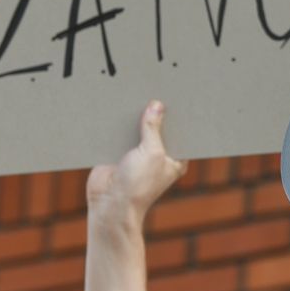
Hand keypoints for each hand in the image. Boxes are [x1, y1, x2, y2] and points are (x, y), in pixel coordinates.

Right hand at [86, 101, 187, 221]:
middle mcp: (158, 154)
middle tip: (157, 86)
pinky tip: (115, 104)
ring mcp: (137, 153)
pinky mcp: (118, 151)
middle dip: (156, 112)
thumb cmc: (138, 185)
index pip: (181, 132)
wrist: (109, 204)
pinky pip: (119, 132)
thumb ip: (153, 128)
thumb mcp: (151, 153)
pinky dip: (117, 122)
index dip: (180, 115)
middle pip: (159, 127)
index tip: (180, 95)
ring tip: (135, 89)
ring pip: (138, 128)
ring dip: (135, 115)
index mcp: (175, 157)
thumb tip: (157, 105)